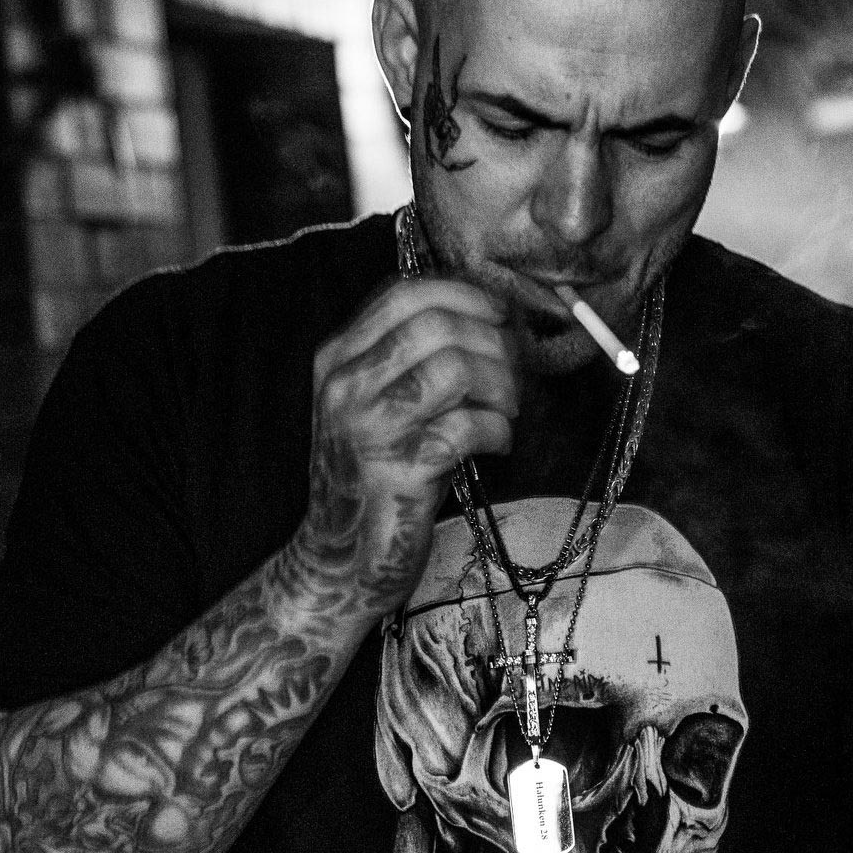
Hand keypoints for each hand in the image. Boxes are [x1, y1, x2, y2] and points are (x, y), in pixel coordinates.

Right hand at [294, 276, 517, 615]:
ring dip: (501, 385)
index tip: (498, 313)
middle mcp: (346, 387)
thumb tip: (489, 317)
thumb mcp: (375, 406)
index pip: (405, 294)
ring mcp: (369, 429)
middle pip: (438, 325)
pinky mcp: (399, 471)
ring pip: (456, 368)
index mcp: (338, 359)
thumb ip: (410, 360)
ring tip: (506, 410)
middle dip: (493, 342)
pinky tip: (498, 444)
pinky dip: (499, 431)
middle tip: (514, 372)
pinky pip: (469, 427)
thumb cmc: (374, 477)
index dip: (464, 294)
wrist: (339, 559)